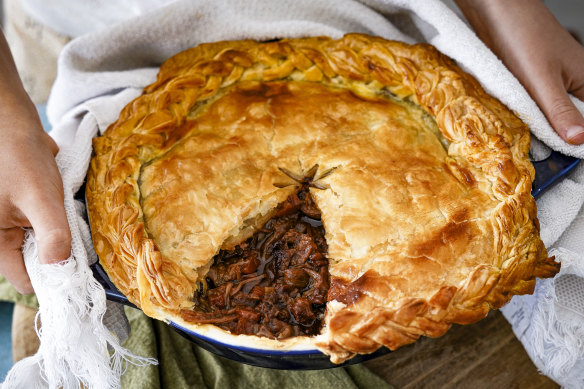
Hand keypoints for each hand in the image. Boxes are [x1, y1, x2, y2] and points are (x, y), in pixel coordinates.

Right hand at [0, 32, 70, 293]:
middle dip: (58, 253)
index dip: (53, 278)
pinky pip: (42, 227)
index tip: (80, 269)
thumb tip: (60, 266)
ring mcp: (10, 223)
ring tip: (65, 214)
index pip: (26, 280)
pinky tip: (63, 205)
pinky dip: (57, 221)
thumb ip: (52, 233)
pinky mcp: (21, 210)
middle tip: (77, 236)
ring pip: (42, 245)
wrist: (10, 120)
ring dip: (59, 235)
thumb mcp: (40, 197)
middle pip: (36, 263)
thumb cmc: (18, 155)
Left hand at [455, 0, 583, 143]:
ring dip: (538, 128)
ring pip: (548, 115)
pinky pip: (532, 104)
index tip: (564, 161)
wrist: (496, 10)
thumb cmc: (522, 36)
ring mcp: (551, 81)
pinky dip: (525, 115)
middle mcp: (572, 82)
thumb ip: (559, 111)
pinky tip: (514, 123)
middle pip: (569, 121)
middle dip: (556, 138)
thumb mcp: (541, 81)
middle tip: (540, 156)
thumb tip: (579, 139)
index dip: (579, 142)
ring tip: (526, 144)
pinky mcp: (530, 79)